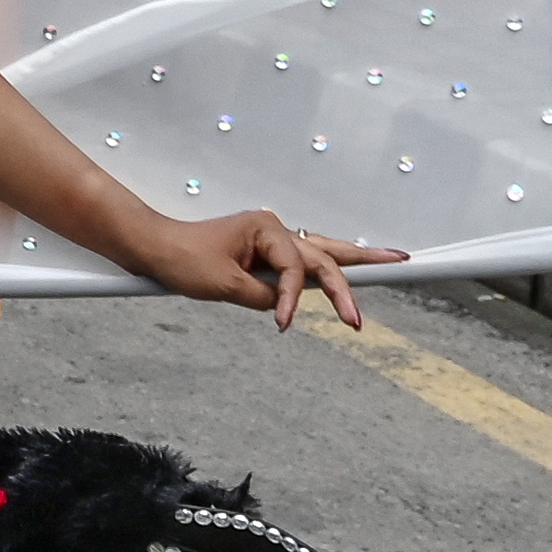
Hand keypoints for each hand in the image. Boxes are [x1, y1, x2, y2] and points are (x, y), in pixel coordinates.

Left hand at [136, 207, 397, 329]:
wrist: (155, 249)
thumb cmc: (182, 259)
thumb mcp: (222, 285)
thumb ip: (261, 296)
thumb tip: (285, 305)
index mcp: (265, 228)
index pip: (295, 268)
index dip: (293, 297)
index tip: (283, 323)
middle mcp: (275, 229)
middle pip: (326, 254)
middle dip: (355, 275)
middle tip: (388, 284)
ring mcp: (273, 240)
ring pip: (323, 252)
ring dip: (356, 261)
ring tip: (396, 259)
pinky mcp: (267, 253)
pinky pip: (306, 262)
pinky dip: (330, 267)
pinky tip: (356, 265)